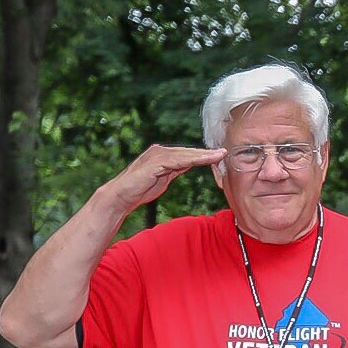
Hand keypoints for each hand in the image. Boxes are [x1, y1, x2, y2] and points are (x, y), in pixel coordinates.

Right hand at [104, 145, 226, 214]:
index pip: (188, 154)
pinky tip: (204, 159)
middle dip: (207, 153)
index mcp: (164, 155)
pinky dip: (192, 159)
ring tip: (219, 155)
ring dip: (203, 155)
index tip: (220, 155)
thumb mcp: (164, 177)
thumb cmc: (141, 189)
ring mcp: (157, 155)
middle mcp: (160, 151)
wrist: (122, 196)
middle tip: (225, 152)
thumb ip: (176, 169)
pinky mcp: (154, 163)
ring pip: (185, 154)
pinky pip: (177, 161)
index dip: (204, 155)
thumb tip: (190, 164)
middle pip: (188, 152)